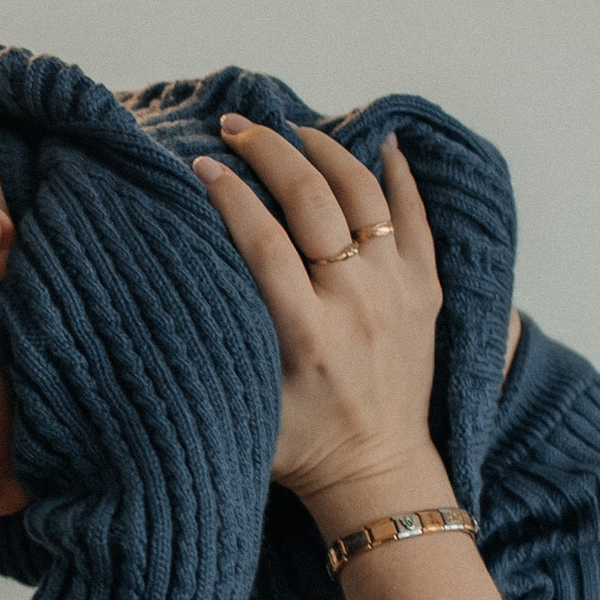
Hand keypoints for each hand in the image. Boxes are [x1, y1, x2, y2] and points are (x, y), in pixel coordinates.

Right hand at [194, 114, 447, 530]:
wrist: (378, 471)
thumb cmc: (300, 445)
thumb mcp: (248, 405)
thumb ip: (222, 347)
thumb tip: (174, 284)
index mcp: (307, 335)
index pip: (264, 240)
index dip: (228, 194)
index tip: (200, 165)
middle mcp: (357, 304)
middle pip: (311, 200)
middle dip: (266, 152)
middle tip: (234, 128)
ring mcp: (398, 291)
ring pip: (363, 193)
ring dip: (324, 150)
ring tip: (290, 129)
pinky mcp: (425, 290)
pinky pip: (415, 215)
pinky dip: (398, 174)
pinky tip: (380, 141)